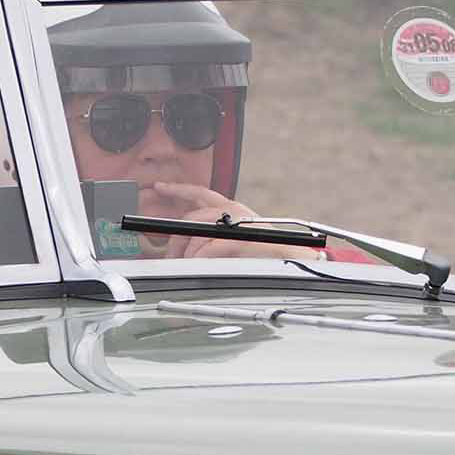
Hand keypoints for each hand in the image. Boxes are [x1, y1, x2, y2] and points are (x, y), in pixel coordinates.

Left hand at [137, 182, 323, 260]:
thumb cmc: (265, 251)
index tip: (160, 187)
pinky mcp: (241, 238)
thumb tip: (186, 244)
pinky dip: (200, 259)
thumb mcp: (234, 237)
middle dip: (175, 240)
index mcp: (231, 208)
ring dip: (188, 254)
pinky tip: (199, 265)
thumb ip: (212, 235)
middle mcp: (233, 210)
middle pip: (190, 218)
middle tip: (171, 256)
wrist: (294, 258)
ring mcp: (237, 222)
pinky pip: (209, 248)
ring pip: (197, 235)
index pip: (199, 192)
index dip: (178, 189)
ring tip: (189, 266)